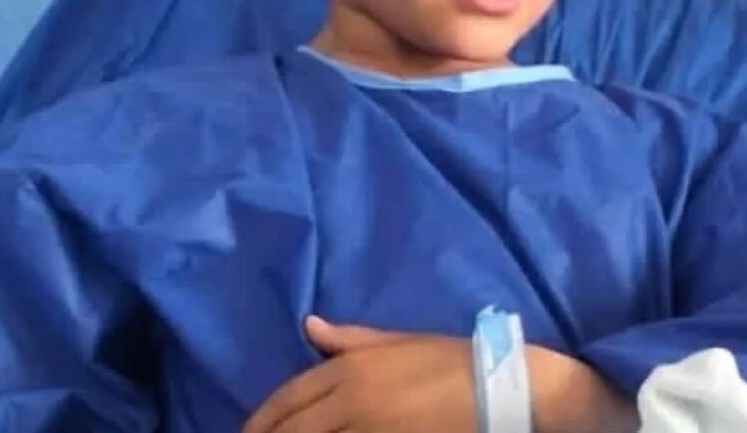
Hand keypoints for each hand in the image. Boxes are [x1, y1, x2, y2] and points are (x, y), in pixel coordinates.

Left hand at [242, 316, 477, 432]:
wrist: (497, 389)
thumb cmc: (448, 361)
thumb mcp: (397, 342)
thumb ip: (348, 339)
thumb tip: (308, 325)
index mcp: (351, 369)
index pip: (289, 398)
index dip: (263, 419)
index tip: (249, 432)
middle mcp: (351, 402)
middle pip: (293, 430)